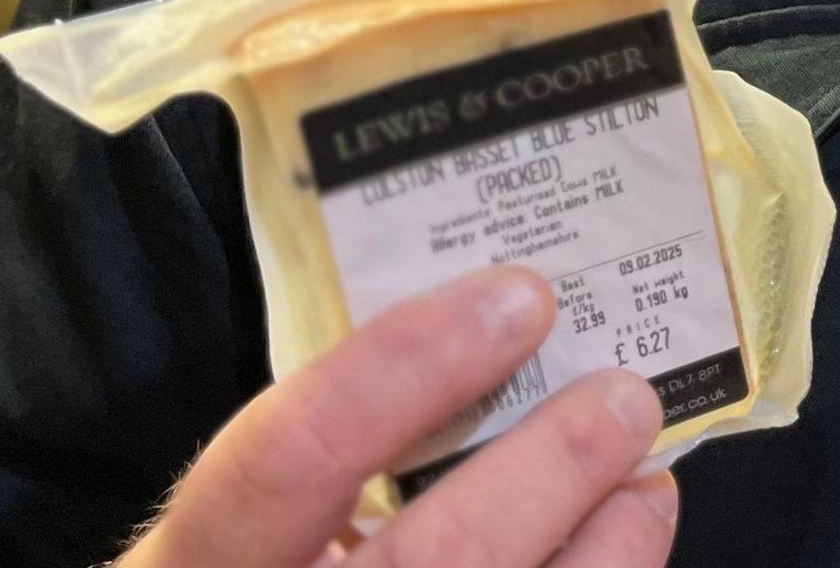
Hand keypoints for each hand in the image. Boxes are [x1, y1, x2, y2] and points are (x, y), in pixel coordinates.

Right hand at [118, 266, 680, 567]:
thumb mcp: (244, 529)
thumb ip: (334, 458)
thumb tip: (495, 360)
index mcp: (193, 566)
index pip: (290, 456)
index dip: (408, 368)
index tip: (520, 299)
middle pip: (434, 561)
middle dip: (549, 469)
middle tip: (626, 396)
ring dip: (605, 550)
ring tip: (646, 483)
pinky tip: (618, 553)